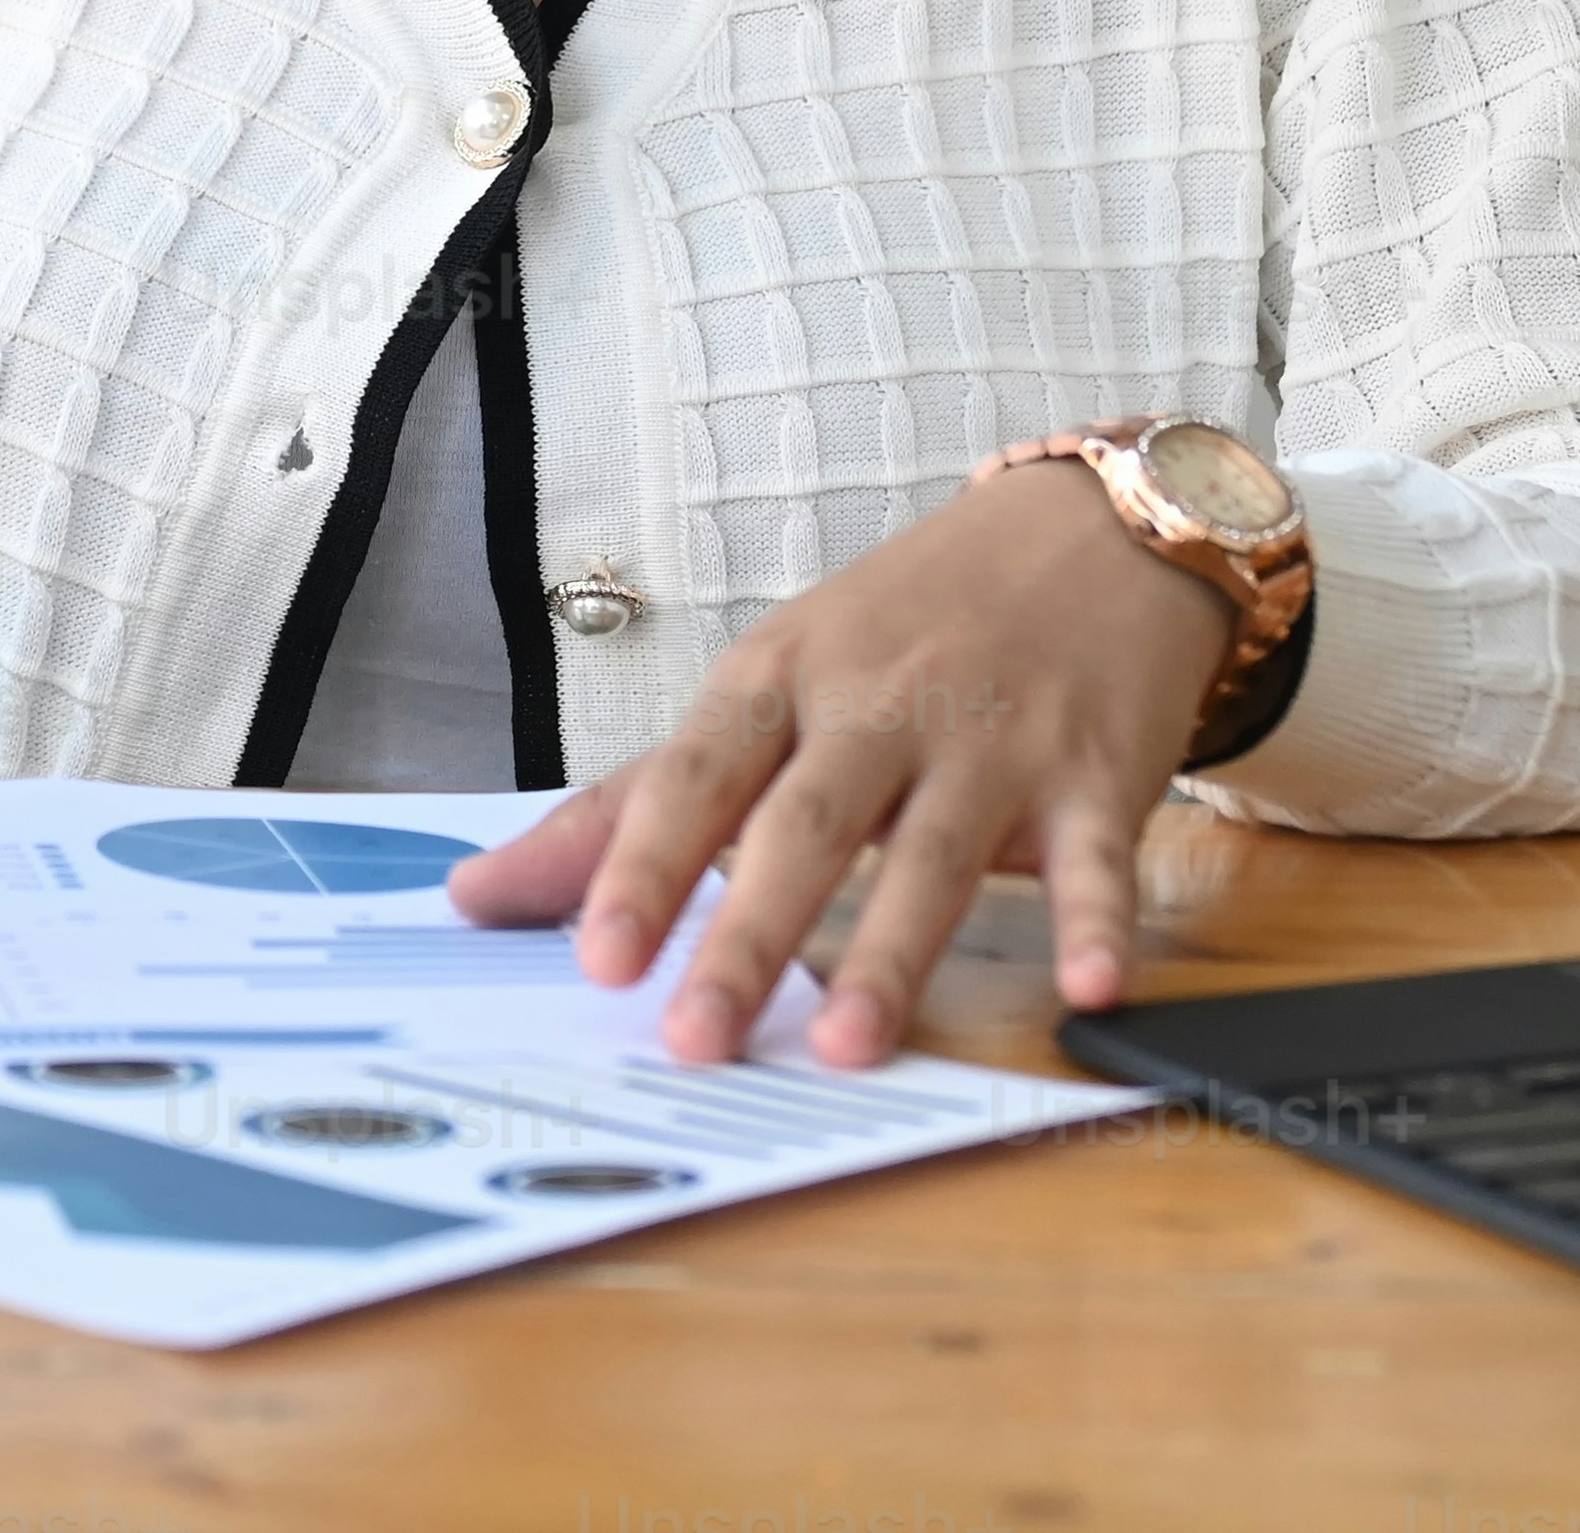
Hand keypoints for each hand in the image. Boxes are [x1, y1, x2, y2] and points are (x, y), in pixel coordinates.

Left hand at [442, 458, 1229, 1066]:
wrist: (1088, 532)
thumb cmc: (903, 626)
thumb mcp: (768, 683)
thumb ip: (638, 802)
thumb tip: (481, 892)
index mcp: (780, 679)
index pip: (693, 777)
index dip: (643, 868)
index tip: (598, 961)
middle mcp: (878, 706)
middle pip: (802, 825)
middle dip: (749, 933)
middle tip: (697, 1038)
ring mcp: (992, 739)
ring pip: (933, 851)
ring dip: (892, 951)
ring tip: (850, 1047)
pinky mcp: (1095, 772)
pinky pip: (1098, 855)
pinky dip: (1096, 919)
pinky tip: (1087, 989)